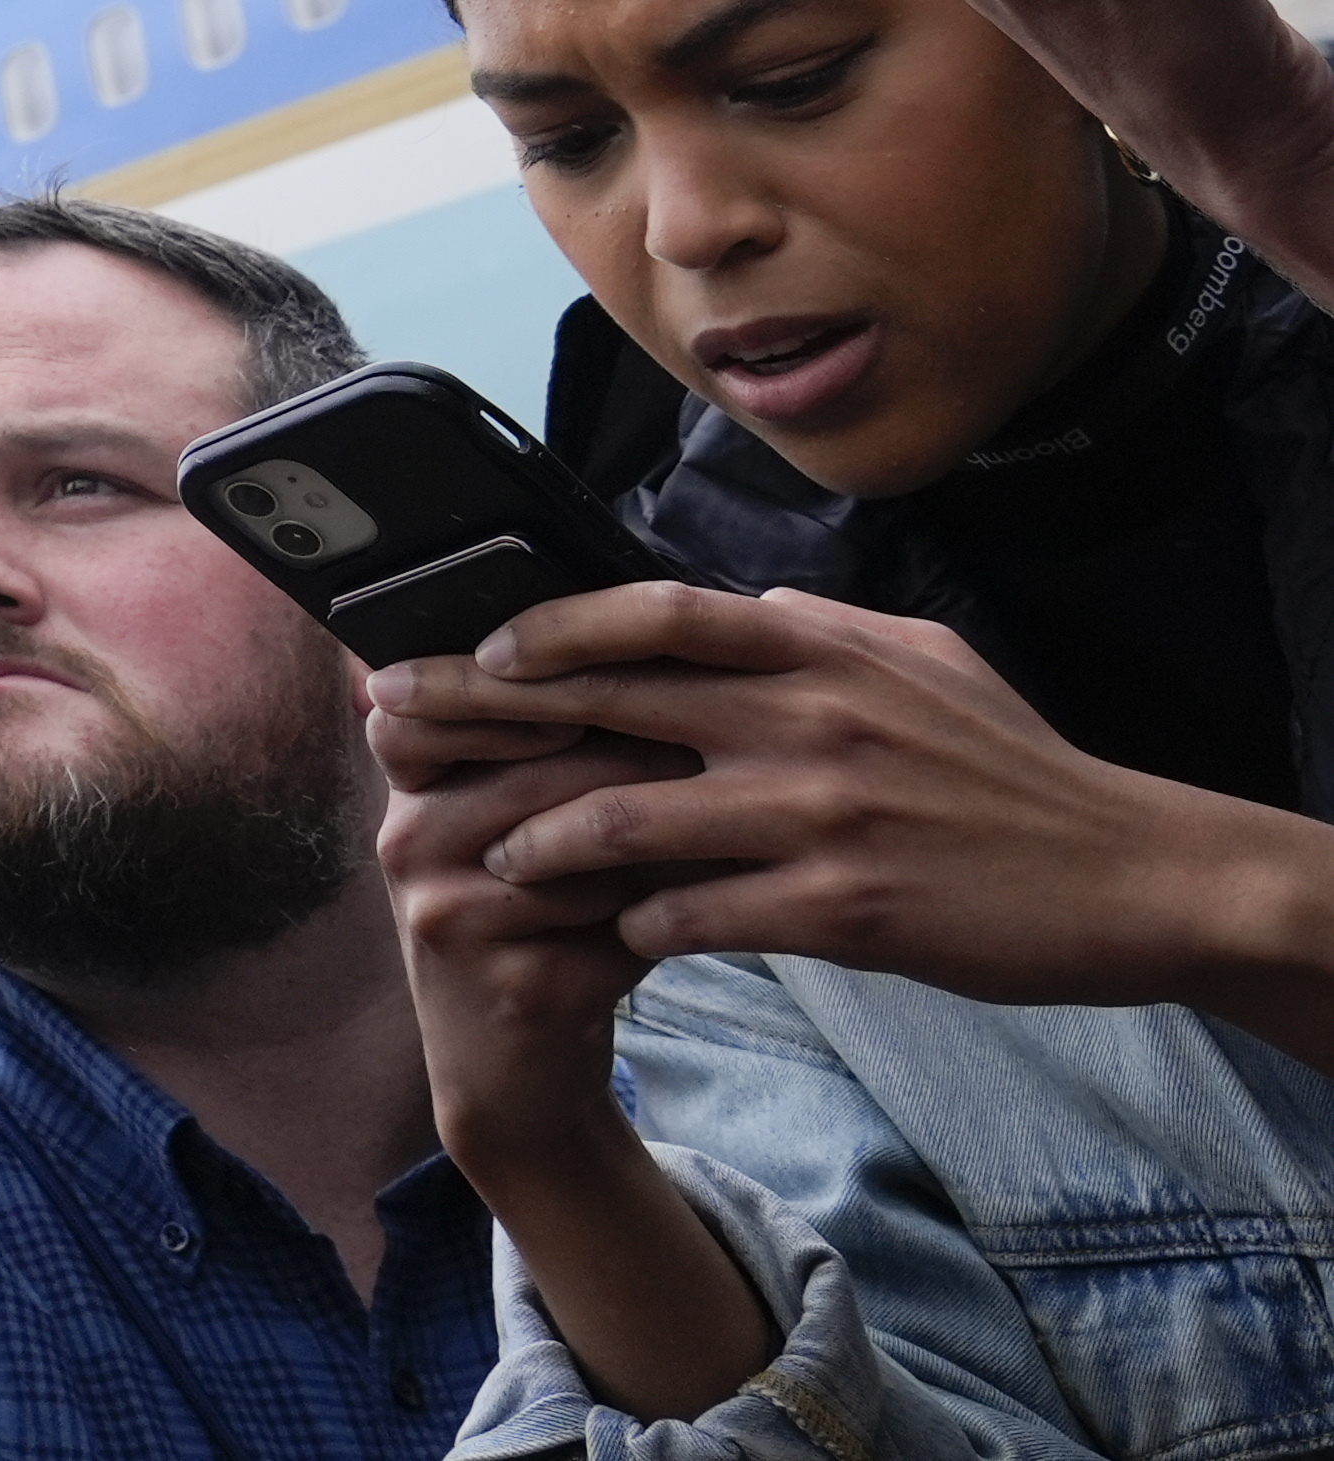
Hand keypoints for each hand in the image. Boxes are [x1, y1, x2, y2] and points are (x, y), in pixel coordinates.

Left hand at [364, 581, 1333, 1057]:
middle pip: (603, 706)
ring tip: (496, 858)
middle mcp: (803, 720)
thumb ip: (816, 628)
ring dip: (543, 842)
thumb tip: (731, 607)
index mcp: (816, 651)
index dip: (549, 626)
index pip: (648, 613)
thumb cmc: (1013, 768)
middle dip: (489, 718)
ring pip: (626, 819)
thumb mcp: (919, 661)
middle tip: (407, 732)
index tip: (481, 645)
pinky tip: (613, 929)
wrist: (1129, 876)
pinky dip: (639, 922)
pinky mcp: (840, 909)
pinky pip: (696, 915)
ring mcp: (817, 816)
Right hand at [372, 704, 769, 1413]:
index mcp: (407, 781)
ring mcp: (449, 913)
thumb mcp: (517, 823)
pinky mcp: (511, 981)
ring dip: (671, 818)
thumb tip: (657, 638)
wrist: (511, 1068)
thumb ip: (547, 739)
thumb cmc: (540, 916)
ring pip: (579, 833)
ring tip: (746, 800)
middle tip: (728, 717)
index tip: (634, 656)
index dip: (532, 671)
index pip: (443, 690)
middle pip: (530, 752)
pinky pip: (611, 918)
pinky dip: (677, 902)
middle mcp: (408, 836)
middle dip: (637, 735)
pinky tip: (730, 890)